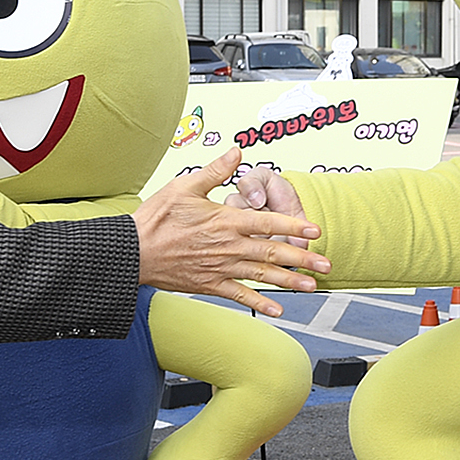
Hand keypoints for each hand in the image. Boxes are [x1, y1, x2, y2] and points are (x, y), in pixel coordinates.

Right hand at [132, 148, 327, 316]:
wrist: (133, 251)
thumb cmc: (156, 217)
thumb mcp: (185, 185)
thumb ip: (216, 171)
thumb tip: (238, 151)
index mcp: (225, 220)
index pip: (268, 223)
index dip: (294, 226)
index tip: (315, 231)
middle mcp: (228, 246)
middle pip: (273, 252)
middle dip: (303, 259)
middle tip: (326, 264)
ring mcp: (220, 267)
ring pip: (262, 276)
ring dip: (289, 282)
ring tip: (312, 287)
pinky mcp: (209, 284)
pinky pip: (239, 295)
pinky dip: (259, 303)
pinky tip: (278, 309)